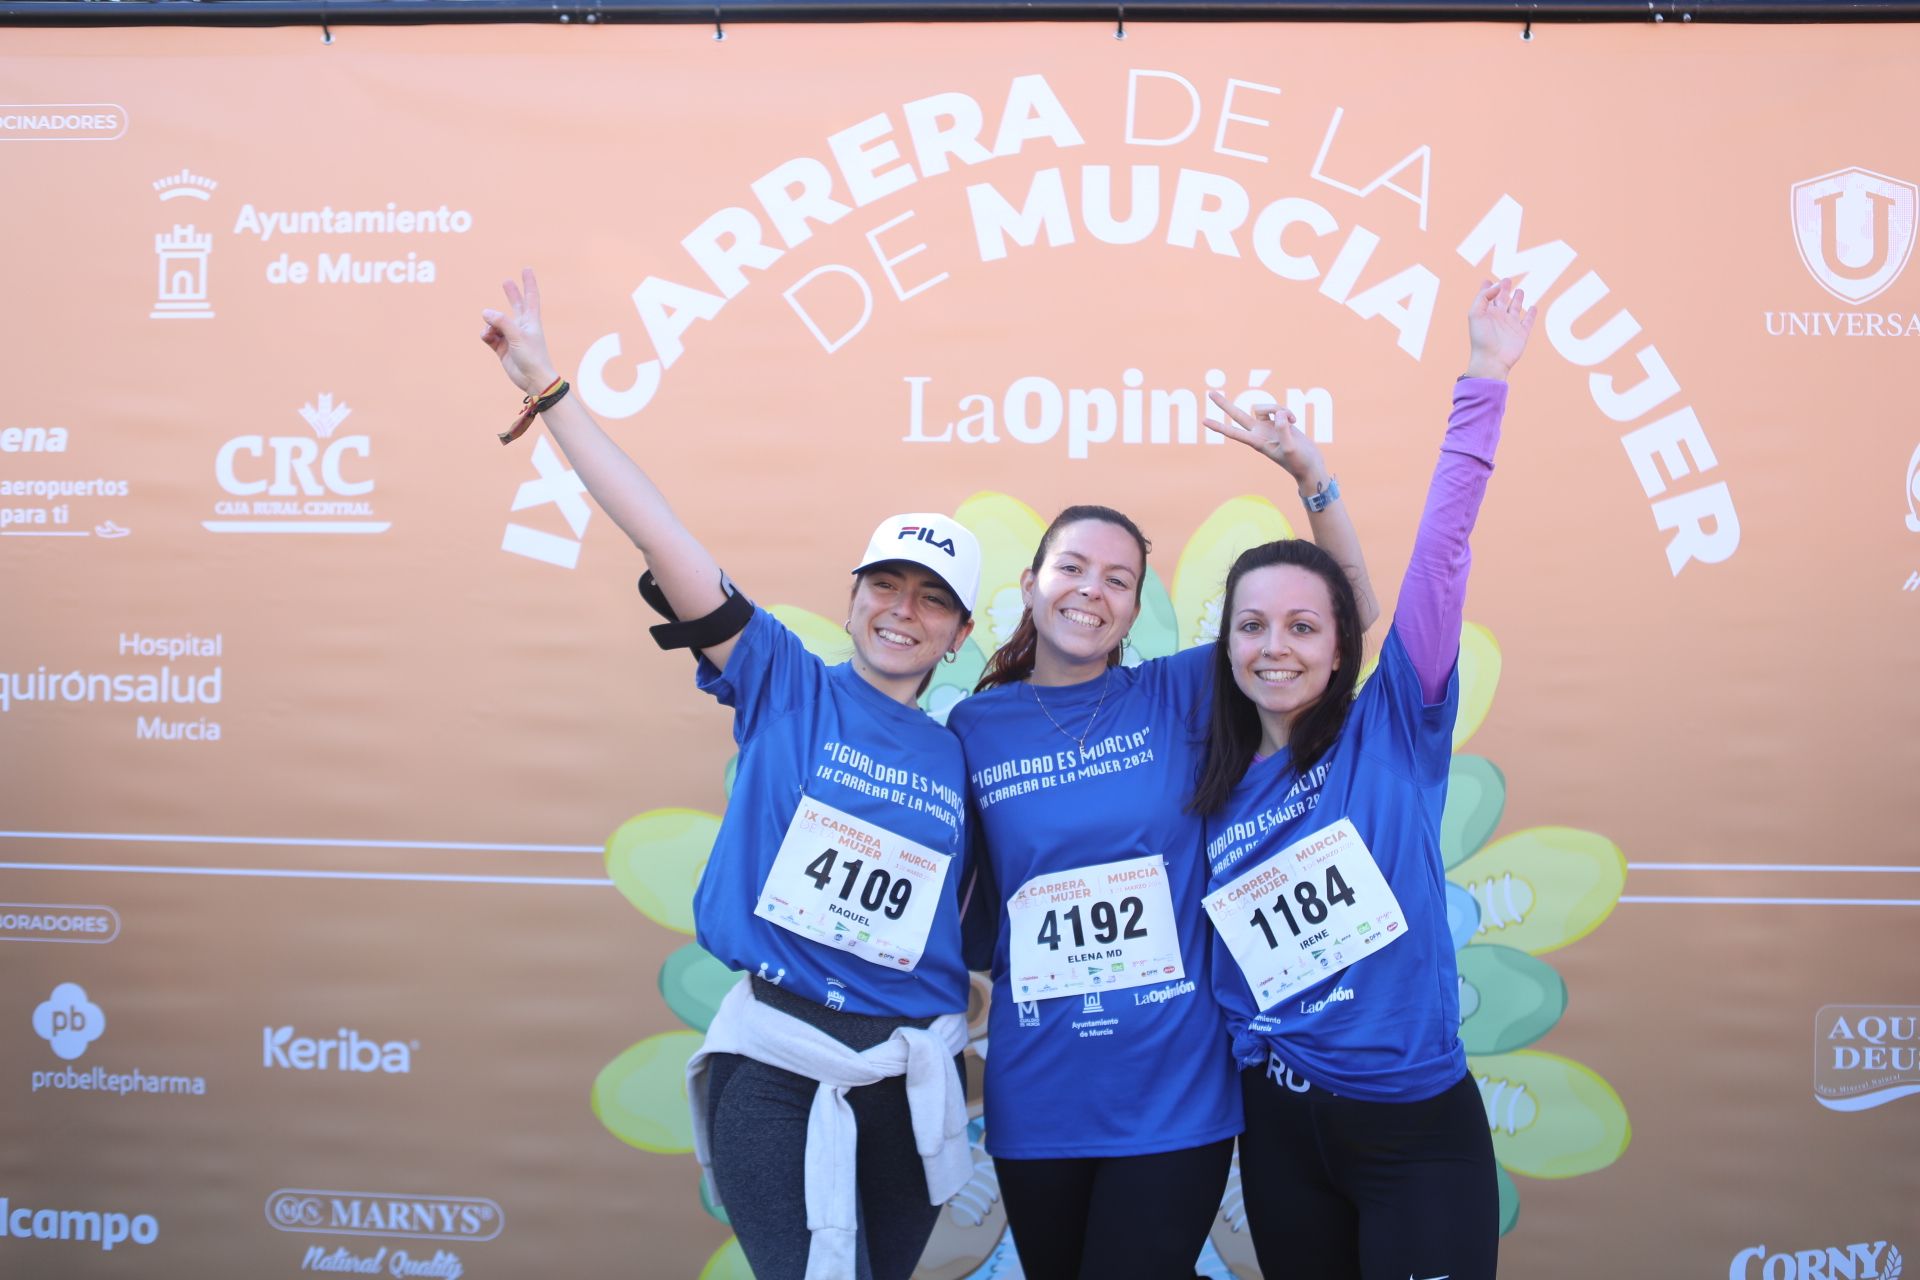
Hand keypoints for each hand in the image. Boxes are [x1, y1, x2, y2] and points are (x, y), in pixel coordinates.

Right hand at [481, 268, 559, 394]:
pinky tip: (487, 337)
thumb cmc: (532, 357)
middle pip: (515, 305)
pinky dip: (486, 334)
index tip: (527, 269)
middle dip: (511, 294)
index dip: (529, 283)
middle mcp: (521, 326)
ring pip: (495, 322)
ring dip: (490, 324)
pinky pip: (489, 335)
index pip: (530, 297)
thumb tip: (486, 312)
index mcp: (531, 320)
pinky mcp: (502, 347)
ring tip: (491, 332)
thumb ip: (502, 322)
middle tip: (507, 282)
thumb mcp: (518, 336)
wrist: (533, 380)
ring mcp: (511, 336)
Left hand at [1203, 392, 1328, 488]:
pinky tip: (1295, 420)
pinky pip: (1278, 408)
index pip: (1234, 433)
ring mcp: (1268, 427)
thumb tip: (1278, 414)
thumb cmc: (1300, 462)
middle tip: (1210, 393)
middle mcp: (1259, 433)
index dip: (1219, 426)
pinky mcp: (1279, 422)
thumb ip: (1283, 430)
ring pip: (1264, 407)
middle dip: (1224, 404)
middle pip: (1237, 415)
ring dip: (1278, 407)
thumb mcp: (1291, 448)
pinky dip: (1286, 410)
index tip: (1203, 421)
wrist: (1310, 465)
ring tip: (1291, 420)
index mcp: (1257, 442)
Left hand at [1464, 277, 1536, 379]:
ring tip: (1520, 291)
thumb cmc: (1481, 338)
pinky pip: (1528, 321)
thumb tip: (1498, 285)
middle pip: (1502, 299)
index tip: (1486, 280)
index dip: (1487, 288)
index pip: (1487, 297)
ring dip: (1518, 299)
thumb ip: (1484, 297)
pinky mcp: (1521, 334)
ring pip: (1516, 308)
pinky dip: (1532, 314)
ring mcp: (1510, 325)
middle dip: (1504, 289)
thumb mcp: (1476, 313)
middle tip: (1506, 280)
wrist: (1491, 360)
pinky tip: (1533, 307)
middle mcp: (1498, 318)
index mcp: (1486, 313)